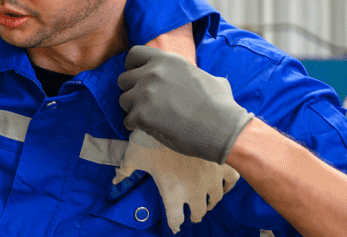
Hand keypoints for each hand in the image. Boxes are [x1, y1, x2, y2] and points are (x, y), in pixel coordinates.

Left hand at [114, 131, 239, 233]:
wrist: (177, 120)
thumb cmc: (150, 139)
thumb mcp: (133, 155)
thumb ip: (125, 170)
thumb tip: (115, 180)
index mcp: (171, 193)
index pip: (175, 220)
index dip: (174, 225)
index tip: (175, 226)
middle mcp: (193, 192)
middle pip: (199, 213)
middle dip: (196, 215)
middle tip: (194, 214)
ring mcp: (210, 180)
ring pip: (215, 200)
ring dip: (211, 202)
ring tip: (207, 200)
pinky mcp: (223, 166)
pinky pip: (231, 181)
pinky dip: (228, 185)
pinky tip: (222, 184)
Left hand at [118, 46, 254, 162]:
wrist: (223, 128)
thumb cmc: (221, 105)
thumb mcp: (208, 77)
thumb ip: (192, 74)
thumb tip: (198, 77)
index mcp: (167, 60)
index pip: (133, 54)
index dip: (133, 67)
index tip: (138, 78)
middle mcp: (152, 72)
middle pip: (123, 79)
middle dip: (132, 91)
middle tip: (146, 103)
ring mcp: (144, 92)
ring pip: (123, 100)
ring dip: (133, 110)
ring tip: (151, 117)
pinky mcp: (141, 114)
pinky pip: (127, 120)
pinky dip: (137, 126)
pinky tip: (152, 128)